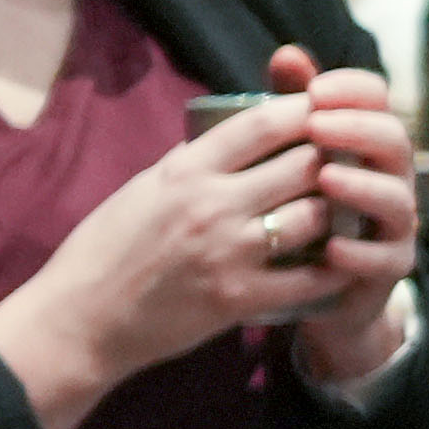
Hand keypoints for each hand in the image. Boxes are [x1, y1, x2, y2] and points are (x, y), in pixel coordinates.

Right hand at [0, 79, 356, 428]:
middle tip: (349, 161)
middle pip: (304, 164)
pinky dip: (334, 266)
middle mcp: (211, 205)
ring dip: (336, 211)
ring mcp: (229, 252)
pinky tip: (342, 259)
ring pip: (315, 215)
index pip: (263, 123)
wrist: (79, 319)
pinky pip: (311, 277)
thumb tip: (234, 131)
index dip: (307, 110)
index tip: (329, 108)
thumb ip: (192, 161)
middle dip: (334, 158)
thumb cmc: (106, 249)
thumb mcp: (144, 188)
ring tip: (345, 208)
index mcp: (185, 171)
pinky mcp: (240, 298)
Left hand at [258, 49, 418, 386]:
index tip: (314, 90)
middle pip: (396, 141)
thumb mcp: (286, 155)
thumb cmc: (295, 206)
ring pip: (397, 200)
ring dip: (363, 186)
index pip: (377, 100)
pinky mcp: (388, 269)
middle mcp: (390, 177)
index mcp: (365, 141)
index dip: (352, 90)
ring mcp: (394, 224)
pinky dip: (362, 252)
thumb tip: (286, 54)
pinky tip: (333, 247)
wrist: (307, 284)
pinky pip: (386, 259)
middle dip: (358, 130)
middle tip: (317, 125)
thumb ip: (287, 108)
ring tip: (326, 178)